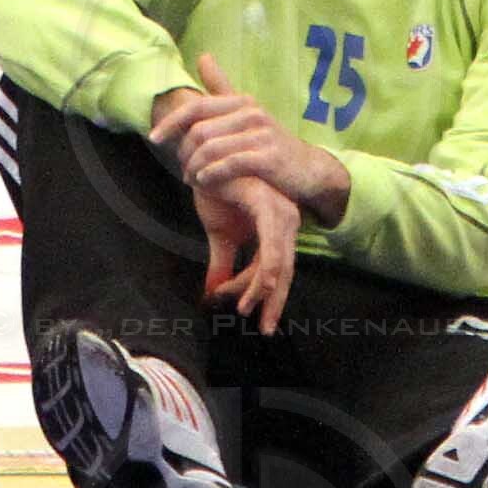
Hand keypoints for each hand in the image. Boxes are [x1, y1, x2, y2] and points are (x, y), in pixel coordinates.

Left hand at [153, 53, 352, 217]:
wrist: (310, 170)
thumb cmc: (271, 143)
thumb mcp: (248, 114)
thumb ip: (223, 88)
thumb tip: (203, 56)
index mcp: (242, 102)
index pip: (196, 107)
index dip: (171, 122)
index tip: (154, 138)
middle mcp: (251, 113)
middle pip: (200, 132)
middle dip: (185, 154)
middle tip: (183, 171)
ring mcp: (261, 134)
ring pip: (211, 149)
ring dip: (195, 168)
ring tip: (193, 180)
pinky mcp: (268, 157)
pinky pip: (229, 164)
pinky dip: (212, 175)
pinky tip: (206, 182)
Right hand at [195, 172, 299, 330]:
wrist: (202, 160)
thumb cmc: (216, 192)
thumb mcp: (219, 235)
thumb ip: (223, 263)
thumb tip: (213, 293)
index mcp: (277, 229)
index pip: (278, 270)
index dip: (266, 296)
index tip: (246, 313)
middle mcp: (285, 221)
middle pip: (285, 270)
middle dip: (274, 301)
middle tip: (266, 327)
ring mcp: (278, 212)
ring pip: (279, 261)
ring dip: (261, 288)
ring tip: (244, 306)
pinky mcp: (265, 203)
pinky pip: (271, 242)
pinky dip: (267, 265)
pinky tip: (262, 285)